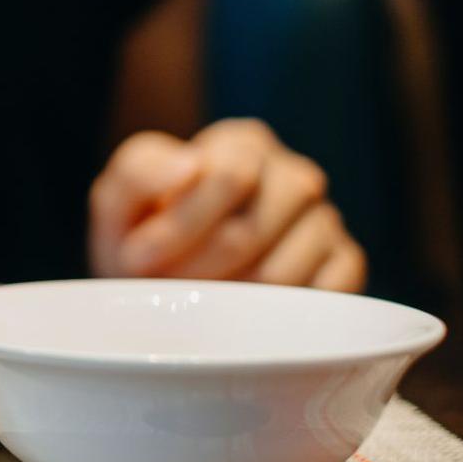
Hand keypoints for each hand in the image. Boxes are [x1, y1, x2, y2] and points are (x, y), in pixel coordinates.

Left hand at [88, 119, 365, 290]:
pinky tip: (246, 316)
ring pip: (284, 273)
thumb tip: (190, 167)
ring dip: (229, 302)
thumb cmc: (144, 236)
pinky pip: (323, 297)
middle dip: (198, 269)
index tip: (138, 259)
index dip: (181, 226)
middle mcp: (293, 175)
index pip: (231, 176)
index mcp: (242, 144)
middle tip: (168, 290)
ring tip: (200, 303)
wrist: (167, 285)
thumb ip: (138, 175)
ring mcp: (325, 220)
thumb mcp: (118, 202)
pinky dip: (277, 317)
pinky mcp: (344, 265)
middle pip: (254, 228)